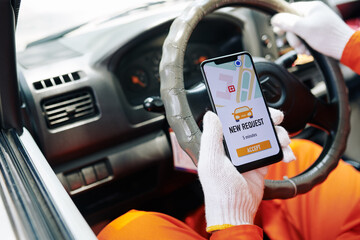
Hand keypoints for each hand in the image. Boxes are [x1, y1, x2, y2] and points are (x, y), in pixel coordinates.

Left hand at [198, 108, 294, 231]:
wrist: (236, 211)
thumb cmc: (219, 190)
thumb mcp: (211, 161)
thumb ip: (211, 137)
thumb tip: (211, 115)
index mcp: (221, 143)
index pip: (233, 119)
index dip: (244, 109)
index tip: (255, 102)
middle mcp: (235, 146)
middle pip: (253, 124)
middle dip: (267, 119)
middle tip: (276, 117)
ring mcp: (249, 154)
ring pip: (266, 135)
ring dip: (278, 134)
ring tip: (283, 141)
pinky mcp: (260, 164)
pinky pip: (274, 151)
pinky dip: (283, 151)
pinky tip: (286, 154)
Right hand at [271, 1, 354, 59]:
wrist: (345, 48)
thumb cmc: (329, 37)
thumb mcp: (304, 29)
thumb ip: (288, 23)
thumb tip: (274, 19)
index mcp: (311, 8)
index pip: (289, 10)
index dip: (282, 21)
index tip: (278, 31)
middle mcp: (313, 13)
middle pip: (293, 24)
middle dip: (294, 38)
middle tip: (298, 46)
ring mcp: (316, 23)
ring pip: (298, 33)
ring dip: (299, 44)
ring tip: (305, 51)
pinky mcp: (318, 32)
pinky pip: (305, 37)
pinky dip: (305, 45)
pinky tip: (309, 51)